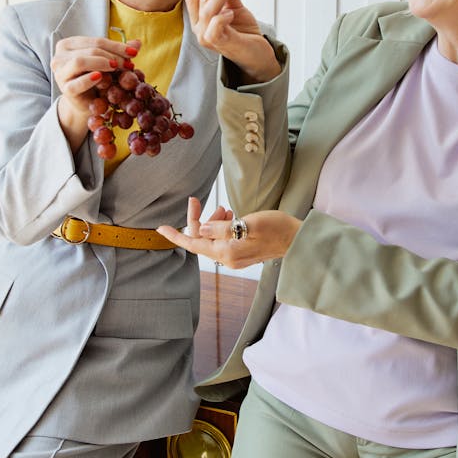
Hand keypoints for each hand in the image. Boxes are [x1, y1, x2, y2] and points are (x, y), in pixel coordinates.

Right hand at [51, 34, 140, 150]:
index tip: (134, 52)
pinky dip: (89, 79)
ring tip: (116, 68)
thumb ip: (119, 52)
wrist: (86, 102)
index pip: (96, 40)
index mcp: (69, 44)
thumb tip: (138, 43)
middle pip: (90, 50)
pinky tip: (100, 77)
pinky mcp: (65, 89)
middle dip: (112, 55)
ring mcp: (60, 73)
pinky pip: (77, 83)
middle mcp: (60, 56)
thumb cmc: (95, 78)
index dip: (117, 46)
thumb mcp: (107, 62)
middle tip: (128, 64)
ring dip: (101, 63)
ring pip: (80, 61)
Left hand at [158, 197, 300, 269]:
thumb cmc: (277, 228)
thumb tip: (200, 228)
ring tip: (223, 208)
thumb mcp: (248, 223)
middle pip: (201, 240)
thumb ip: (222, 228)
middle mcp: (228, 258)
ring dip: (211, 222)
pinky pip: (222, 241)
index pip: (193, 243)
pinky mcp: (242, 254)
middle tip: (196, 199)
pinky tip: (229, 216)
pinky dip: (221, 227)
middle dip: (197, 219)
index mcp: (227, 252)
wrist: (297, 240)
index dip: (176, 234)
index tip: (160, 228)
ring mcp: (235, 258)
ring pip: (211, 239)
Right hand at [186, 0, 280, 83]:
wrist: (257, 53)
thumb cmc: (243, 31)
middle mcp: (198, 27)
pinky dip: (222, 16)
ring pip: (207, 9)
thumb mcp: (235, 4)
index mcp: (198, 17)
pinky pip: (215, 27)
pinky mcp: (220, 44)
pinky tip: (232, 10)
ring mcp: (207, 37)